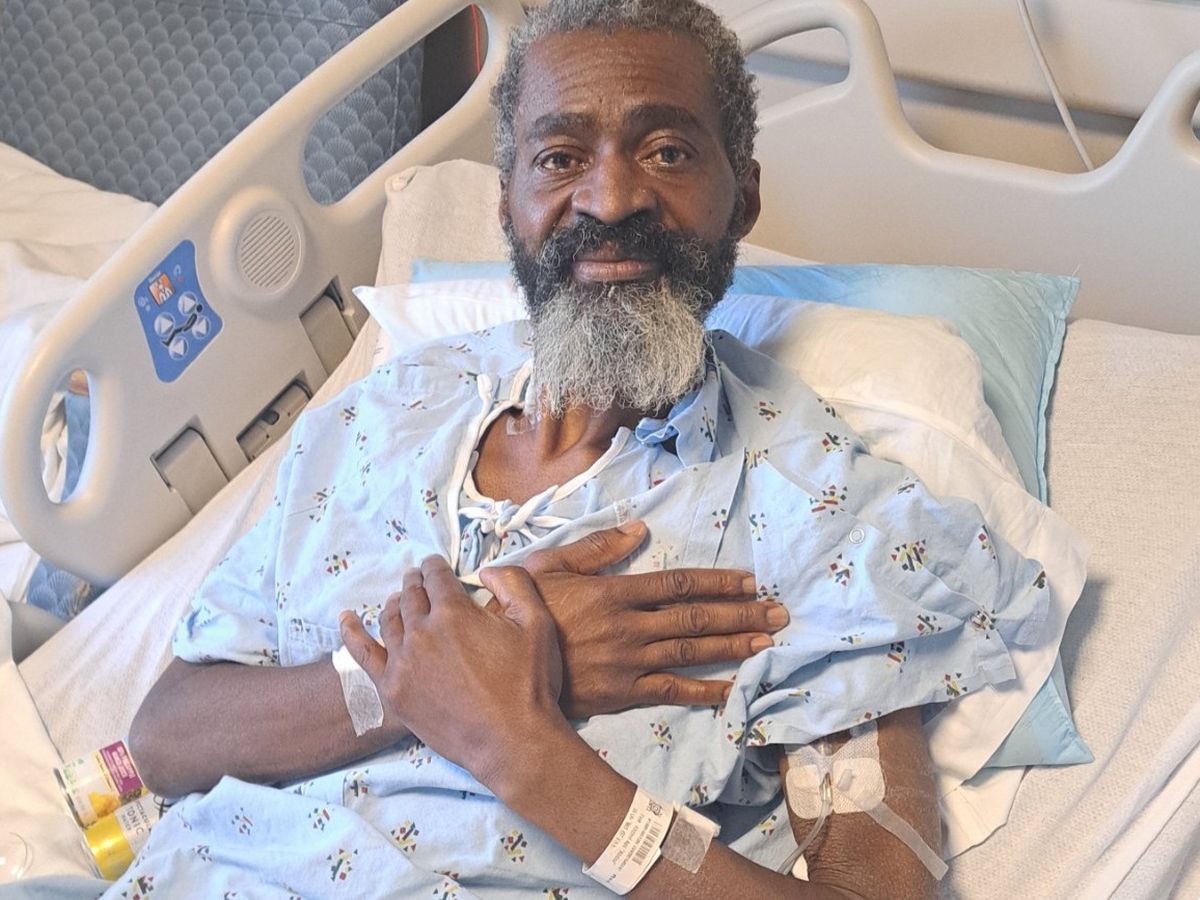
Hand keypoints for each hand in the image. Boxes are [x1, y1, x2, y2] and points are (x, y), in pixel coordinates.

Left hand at [339, 556, 563, 786]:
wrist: (512, 742)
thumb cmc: (528, 685)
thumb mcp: (537, 624)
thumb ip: (514, 585)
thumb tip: (488, 570)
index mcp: (454, 612)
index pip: (437, 577)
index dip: (436, 566)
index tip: (436, 564)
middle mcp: (422, 632)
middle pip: (411, 596)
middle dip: (415, 581)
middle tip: (418, 577)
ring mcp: (403, 663)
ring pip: (390, 620)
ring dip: (395, 603)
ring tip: (400, 598)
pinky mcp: (393, 691)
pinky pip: (363, 655)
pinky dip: (352, 633)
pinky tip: (346, 619)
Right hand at [516, 521, 787, 717]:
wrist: (503, 669)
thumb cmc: (523, 612)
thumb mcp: (551, 566)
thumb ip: (596, 548)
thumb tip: (638, 528)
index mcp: (616, 592)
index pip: (678, 584)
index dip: (718, 582)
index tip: (749, 581)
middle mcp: (631, 626)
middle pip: (696, 618)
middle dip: (741, 613)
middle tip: (779, 611)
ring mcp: (631, 662)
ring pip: (693, 652)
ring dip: (734, 645)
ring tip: (768, 640)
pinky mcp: (626, 692)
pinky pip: (675, 691)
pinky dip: (707, 691)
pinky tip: (735, 689)